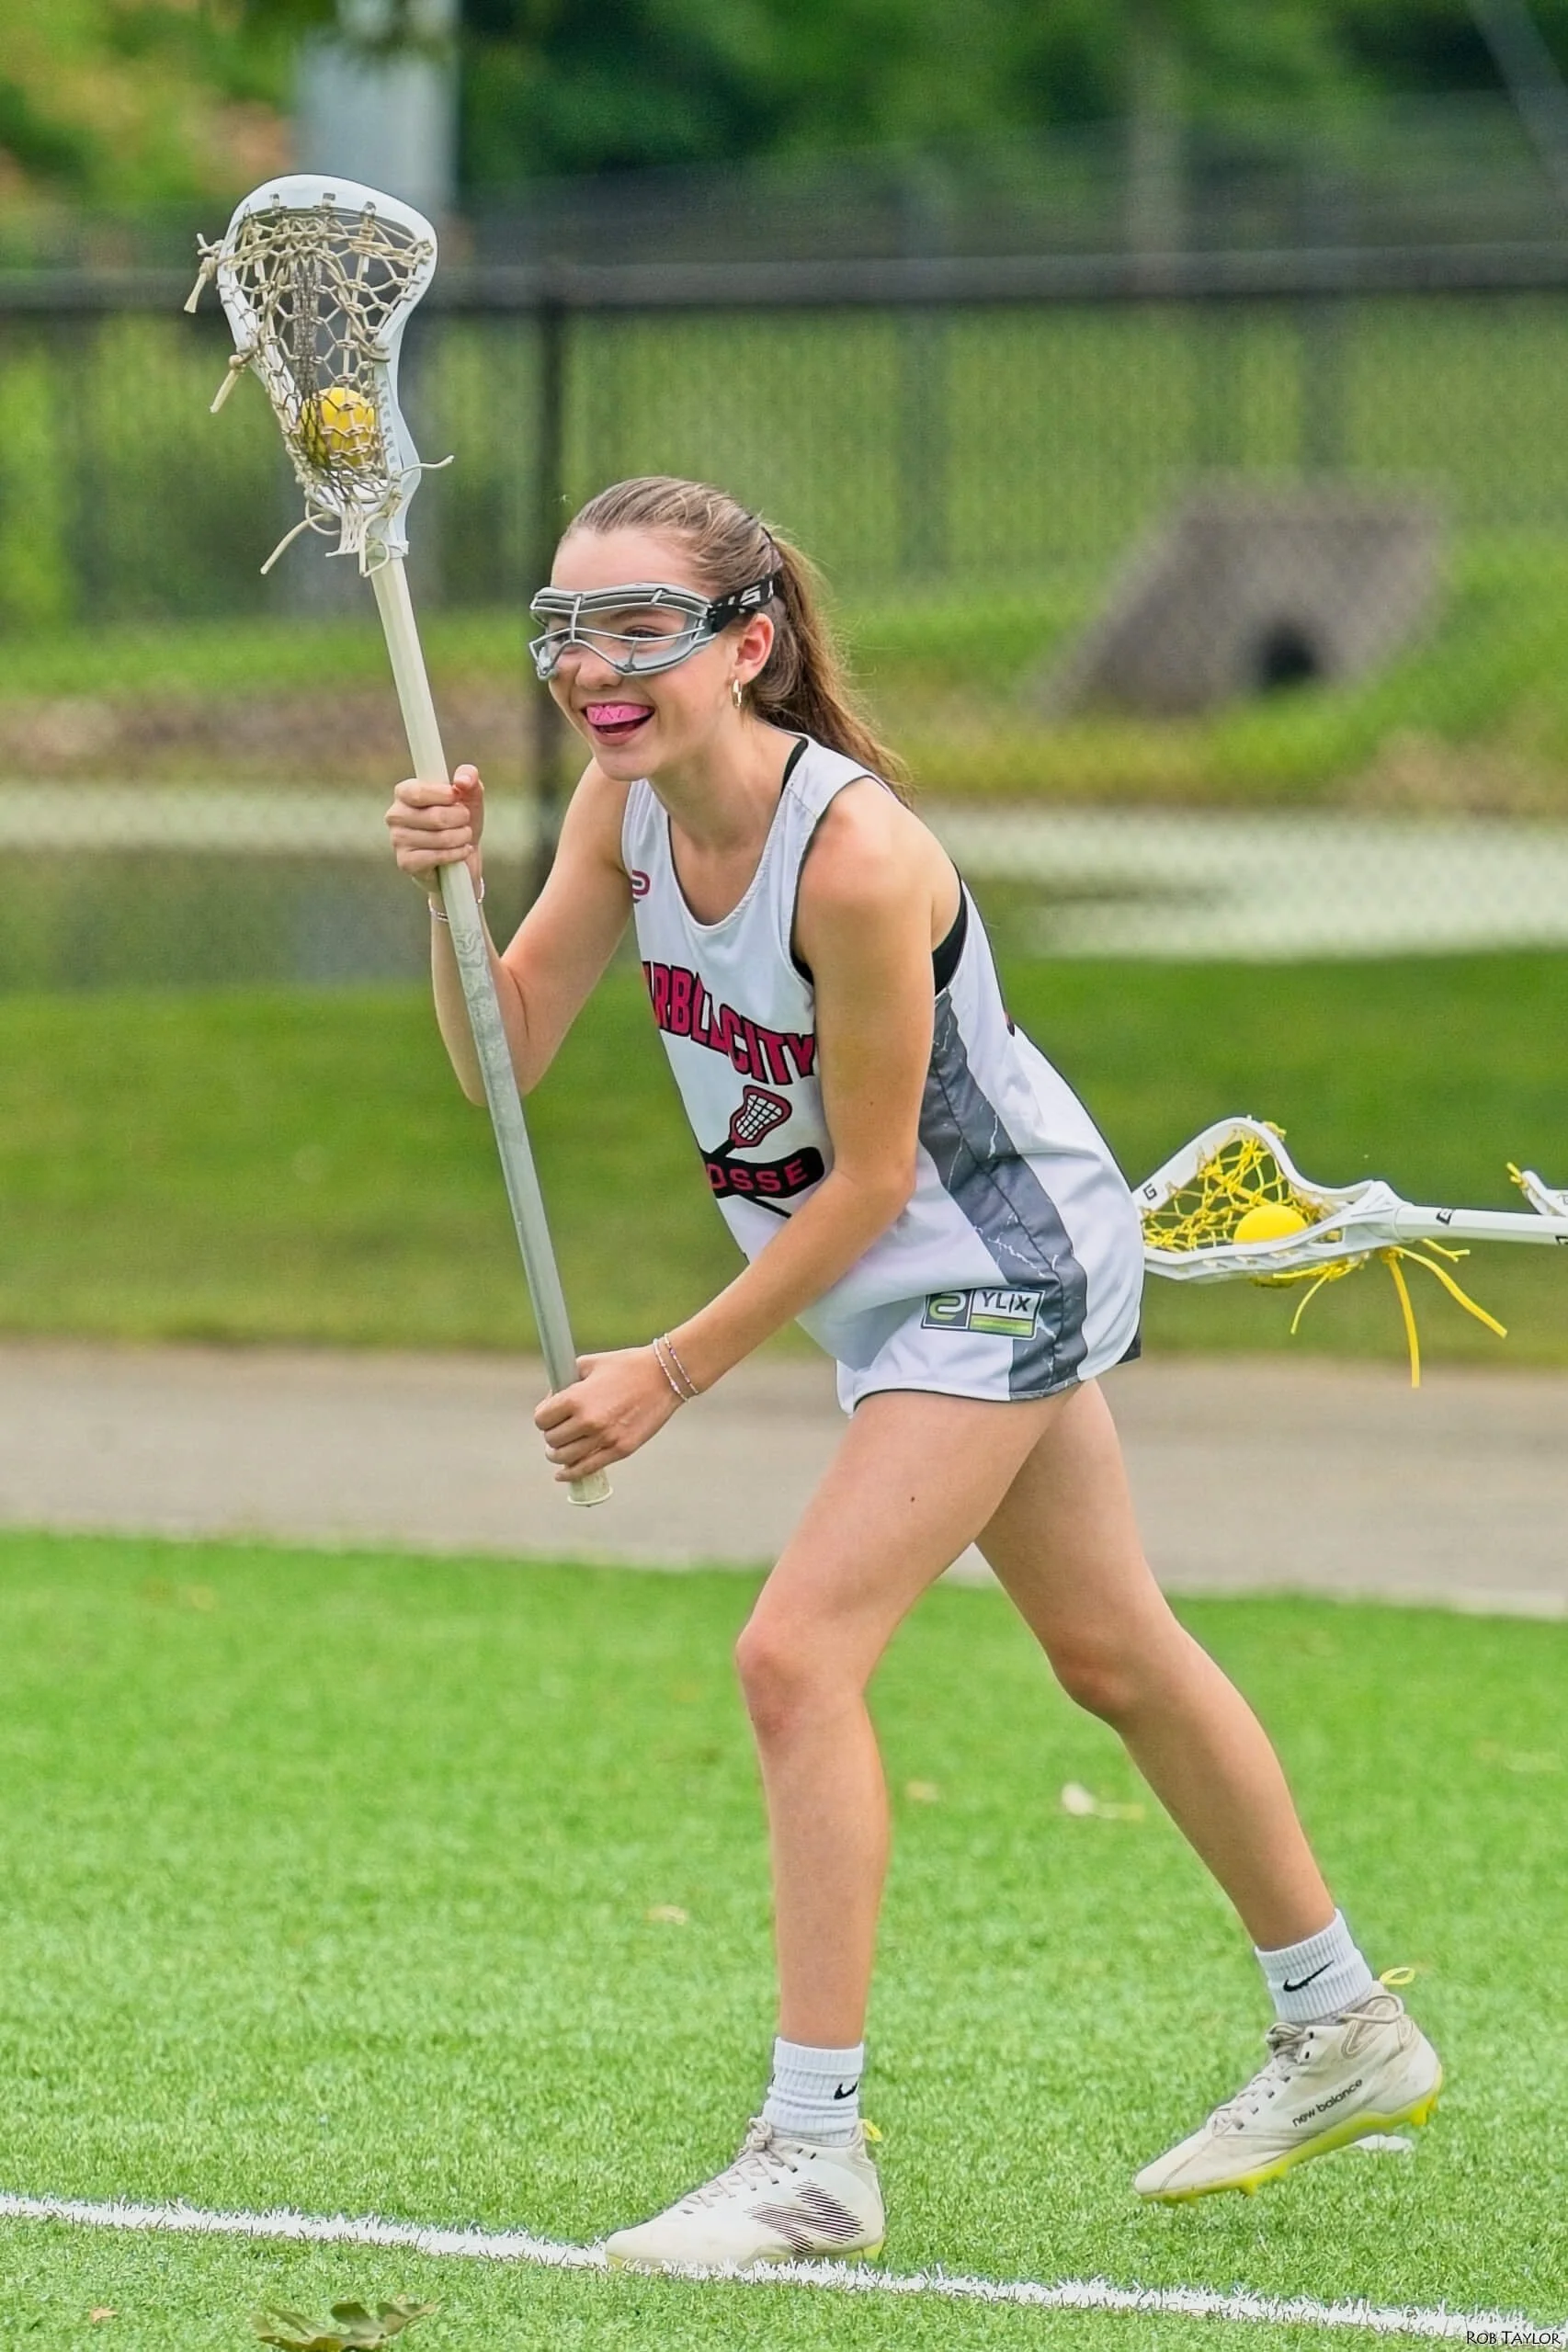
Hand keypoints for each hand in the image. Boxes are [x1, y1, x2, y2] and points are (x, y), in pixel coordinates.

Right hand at [385, 761, 484, 889]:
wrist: (462, 856)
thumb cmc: (460, 821)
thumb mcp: (470, 795)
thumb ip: (469, 776)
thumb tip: (462, 780)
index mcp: (405, 792)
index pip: (418, 792)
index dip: (443, 795)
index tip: (457, 796)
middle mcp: (395, 815)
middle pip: (435, 816)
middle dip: (460, 818)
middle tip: (465, 820)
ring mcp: (398, 840)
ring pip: (440, 838)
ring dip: (461, 837)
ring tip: (463, 836)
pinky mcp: (406, 863)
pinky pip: (437, 857)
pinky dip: (456, 854)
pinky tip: (460, 852)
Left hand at [533, 1347, 683, 1481]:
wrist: (664, 1376)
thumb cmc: (626, 1366)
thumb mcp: (589, 1364)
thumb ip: (564, 1382)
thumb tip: (550, 1402)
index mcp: (576, 1398)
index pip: (542, 1419)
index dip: (543, 1418)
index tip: (547, 1417)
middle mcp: (588, 1421)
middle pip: (552, 1440)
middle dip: (551, 1435)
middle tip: (556, 1431)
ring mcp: (605, 1438)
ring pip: (565, 1457)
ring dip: (557, 1455)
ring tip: (557, 1451)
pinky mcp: (621, 1449)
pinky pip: (588, 1468)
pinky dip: (571, 1473)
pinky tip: (563, 1474)